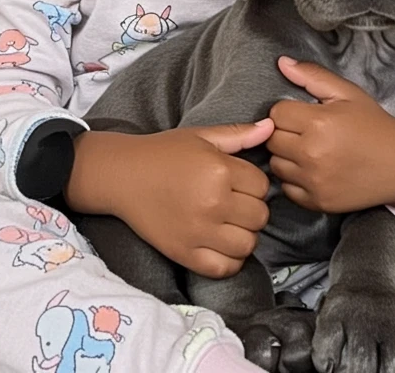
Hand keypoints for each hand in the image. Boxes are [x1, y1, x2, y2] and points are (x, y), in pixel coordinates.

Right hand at [65, 122, 273, 278]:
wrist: (123, 176)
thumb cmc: (163, 153)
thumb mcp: (201, 136)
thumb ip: (239, 134)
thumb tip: (270, 127)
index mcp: (219, 170)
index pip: (262, 186)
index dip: (253, 183)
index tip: (238, 181)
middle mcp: (213, 203)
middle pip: (259, 216)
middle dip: (252, 208)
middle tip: (234, 202)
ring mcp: (199, 232)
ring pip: (248, 245)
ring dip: (244, 234)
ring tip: (228, 223)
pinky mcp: (185, 254)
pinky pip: (225, 268)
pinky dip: (229, 260)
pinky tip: (220, 244)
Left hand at [267, 56, 394, 212]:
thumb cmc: (373, 124)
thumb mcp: (347, 93)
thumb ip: (312, 76)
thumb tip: (282, 63)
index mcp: (318, 123)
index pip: (276, 114)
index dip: (288, 111)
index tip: (303, 114)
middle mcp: (312, 154)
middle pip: (272, 140)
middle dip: (285, 133)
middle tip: (306, 131)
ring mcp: (314, 181)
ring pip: (276, 165)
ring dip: (286, 156)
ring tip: (309, 150)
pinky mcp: (318, 202)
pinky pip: (287, 188)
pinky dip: (295, 180)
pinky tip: (313, 169)